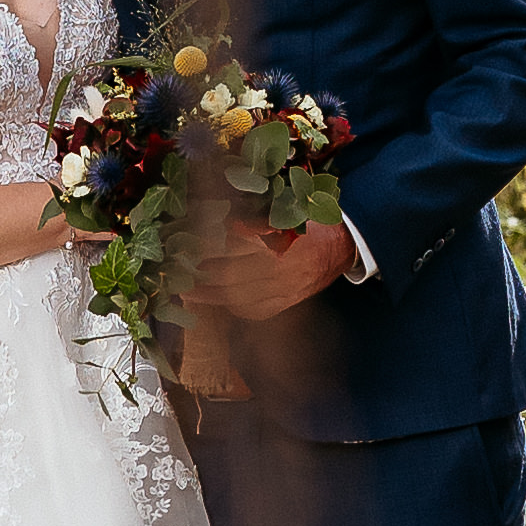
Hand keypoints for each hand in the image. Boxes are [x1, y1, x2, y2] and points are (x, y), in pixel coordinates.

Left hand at [196, 211, 357, 317]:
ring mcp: (285, 293)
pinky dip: (232, 307)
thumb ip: (258, 221)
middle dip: (203, 276)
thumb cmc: (314, 224)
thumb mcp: (289, 214)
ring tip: (189, 291)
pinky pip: (254, 311)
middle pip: (232, 279)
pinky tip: (217, 301)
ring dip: (211, 296)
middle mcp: (283, 275)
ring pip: (238, 299)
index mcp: (282, 249)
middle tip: (181, 272)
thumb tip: (225, 223)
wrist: (343, 246)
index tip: (191, 246)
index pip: (236, 251)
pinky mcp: (286, 303)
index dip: (211, 249)